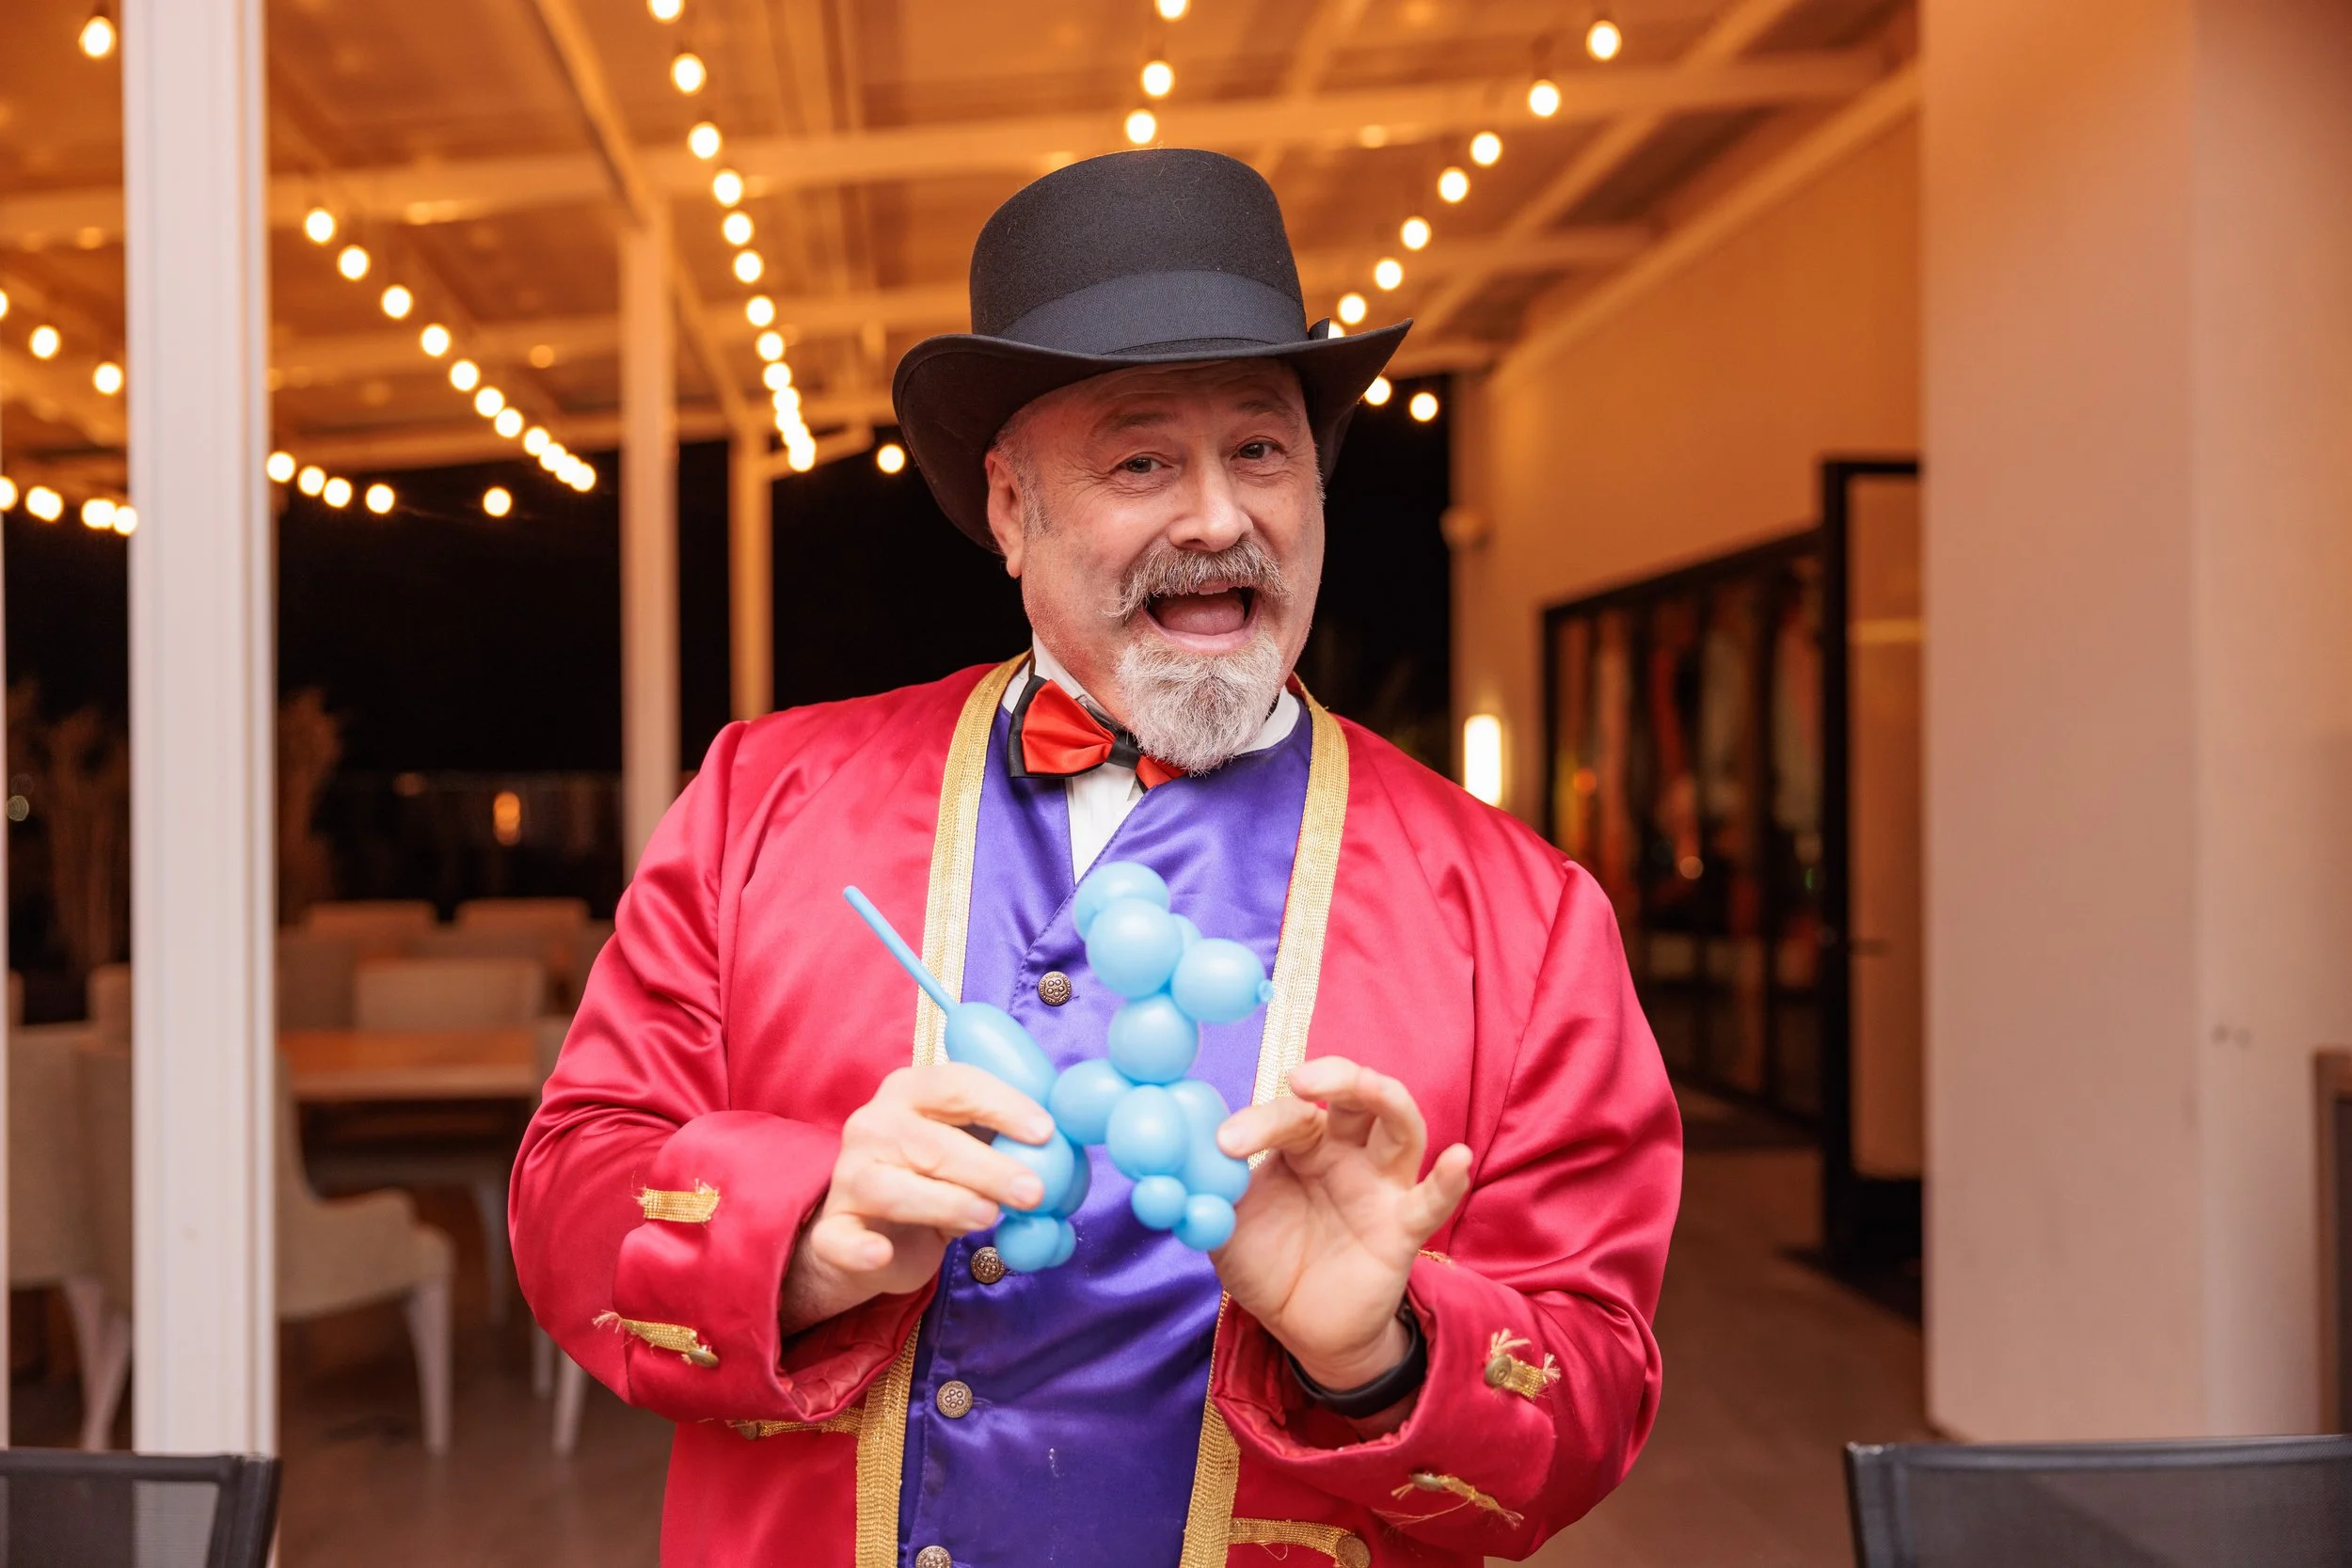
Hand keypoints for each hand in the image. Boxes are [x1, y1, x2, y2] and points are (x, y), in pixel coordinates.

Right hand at [780, 1064, 1054, 1333]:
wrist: (875, 1235)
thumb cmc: (936, 1179)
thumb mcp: (971, 1149)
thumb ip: (1009, 1141)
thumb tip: (1068, 1147)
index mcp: (910, 1091)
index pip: (956, 1085)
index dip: (1002, 1105)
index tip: (1045, 1132)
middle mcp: (873, 1125)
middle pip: (932, 1142)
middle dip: (989, 1167)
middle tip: (1035, 1192)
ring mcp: (848, 1177)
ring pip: (894, 1188)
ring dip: (946, 1203)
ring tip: (988, 1218)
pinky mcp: (833, 1230)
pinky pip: (842, 1239)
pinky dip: (861, 1247)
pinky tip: (881, 1253)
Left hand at [1212, 1057, 1471, 1389]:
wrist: (1301, 1329)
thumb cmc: (1266, 1264)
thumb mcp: (1225, 1227)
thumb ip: (1205, 1193)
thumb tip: (1173, 1163)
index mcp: (1303, 1145)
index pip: (1290, 1114)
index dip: (1257, 1123)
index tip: (1223, 1145)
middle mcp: (1347, 1154)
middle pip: (1355, 1097)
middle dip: (1336, 1075)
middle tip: (1299, 1077)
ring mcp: (1380, 1188)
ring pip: (1401, 1126)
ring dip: (1386, 1098)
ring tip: (1367, 1086)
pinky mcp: (1402, 1230)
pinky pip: (1431, 1202)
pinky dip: (1448, 1180)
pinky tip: (1455, 1159)